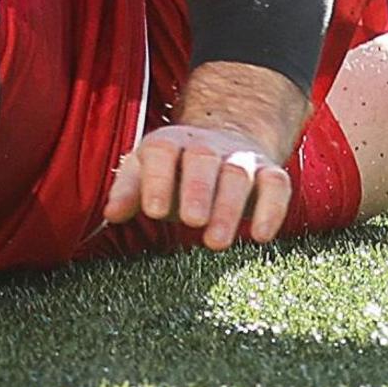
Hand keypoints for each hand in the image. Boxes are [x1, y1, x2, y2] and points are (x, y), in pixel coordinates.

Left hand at [101, 61, 311, 250]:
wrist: (225, 145)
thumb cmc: (175, 171)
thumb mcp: (146, 174)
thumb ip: (128, 191)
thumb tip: (110, 214)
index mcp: (169, 143)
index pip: (161, 153)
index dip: (157, 180)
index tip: (153, 211)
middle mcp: (206, 147)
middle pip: (203, 160)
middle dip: (198, 190)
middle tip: (191, 221)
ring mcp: (241, 159)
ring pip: (238, 175)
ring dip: (229, 208)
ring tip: (215, 242)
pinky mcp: (270, 173)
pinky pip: (277, 185)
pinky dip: (272, 209)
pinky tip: (260, 237)